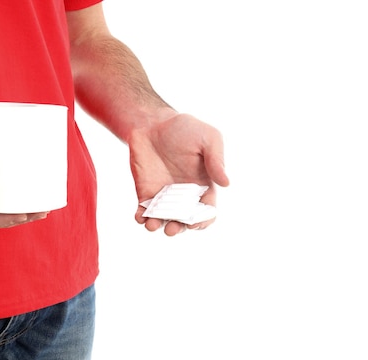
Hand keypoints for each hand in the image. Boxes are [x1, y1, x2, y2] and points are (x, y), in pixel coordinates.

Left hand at [129, 112, 229, 235]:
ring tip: (152, 224)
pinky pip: (144, 212)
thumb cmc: (185, 128)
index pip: (206, 211)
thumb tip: (226, 183)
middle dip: (179, 228)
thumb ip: (217, 160)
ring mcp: (164, 197)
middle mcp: (184, 196)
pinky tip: (140, 217)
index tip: (195, 222)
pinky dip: (142, 218)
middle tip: (172, 227)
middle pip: (184, 221)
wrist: (152, 122)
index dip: (203, 220)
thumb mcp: (208, 138)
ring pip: (163, 220)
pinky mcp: (146, 193)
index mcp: (203, 186)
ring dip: (158, 226)